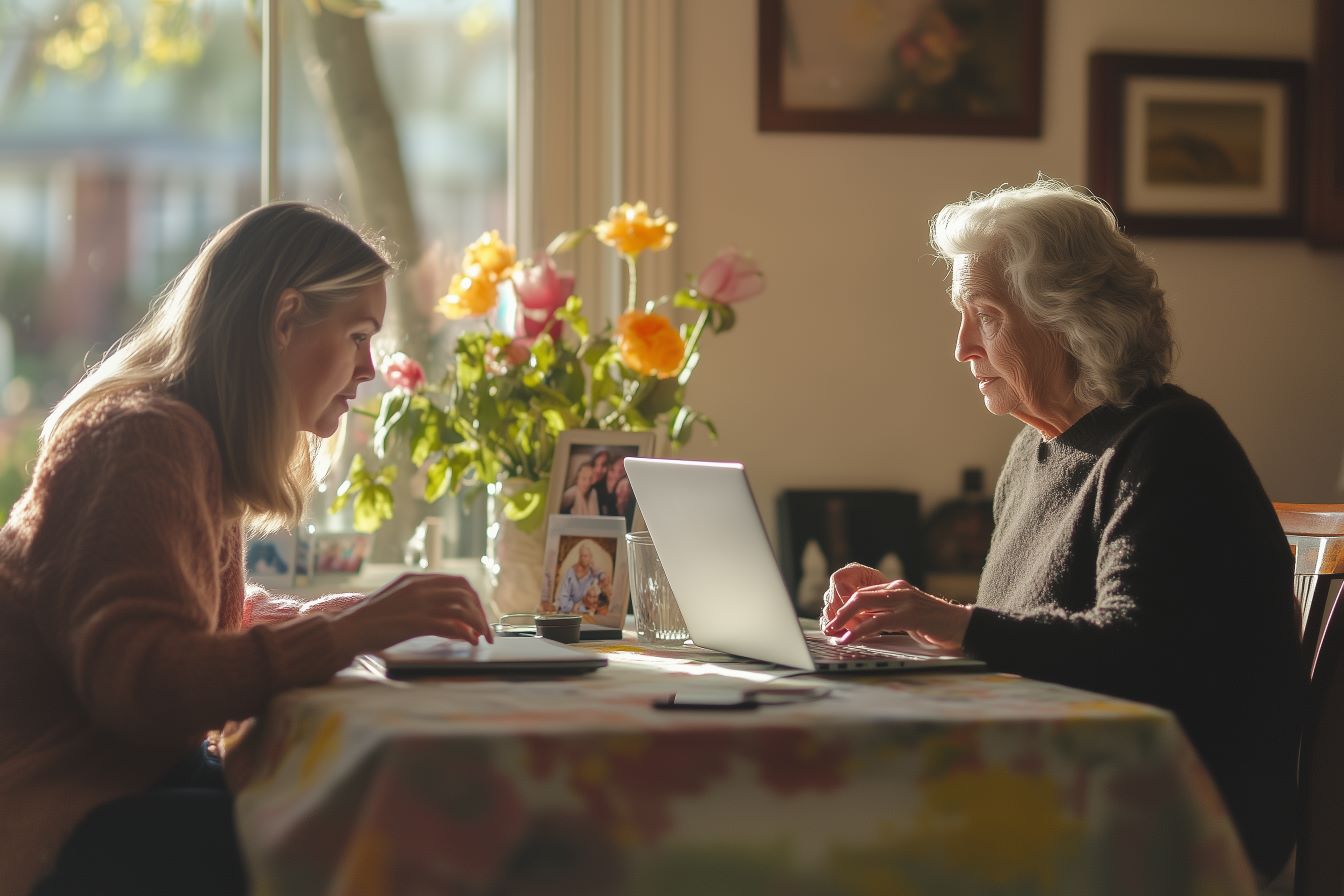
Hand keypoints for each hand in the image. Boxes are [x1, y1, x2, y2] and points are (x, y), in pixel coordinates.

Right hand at [330, 572, 493, 658]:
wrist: (346, 629)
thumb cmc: (369, 621)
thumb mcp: (397, 600)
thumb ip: (421, 602)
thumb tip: (451, 618)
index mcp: (415, 579)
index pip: (457, 582)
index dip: (473, 599)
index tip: (479, 614)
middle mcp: (419, 586)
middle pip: (465, 593)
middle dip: (480, 612)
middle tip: (486, 630)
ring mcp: (418, 603)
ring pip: (462, 608)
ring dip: (478, 624)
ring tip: (481, 638)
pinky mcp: (416, 621)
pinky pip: (451, 624)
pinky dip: (465, 633)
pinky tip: (469, 641)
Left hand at [821, 564, 970, 649]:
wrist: (964, 626)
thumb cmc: (935, 624)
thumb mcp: (906, 616)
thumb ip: (887, 615)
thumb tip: (861, 624)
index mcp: (896, 588)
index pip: (863, 594)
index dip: (845, 608)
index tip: (835, 622)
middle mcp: (898, 590)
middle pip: (859, 597)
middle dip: (840, 612)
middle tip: (828, 627)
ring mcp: (905, 600)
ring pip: (865, 606)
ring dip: (845, 622)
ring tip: (834, 634)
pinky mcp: (911, 615)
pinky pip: (879, 621)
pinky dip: (860, 631)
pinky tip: (851, 639)